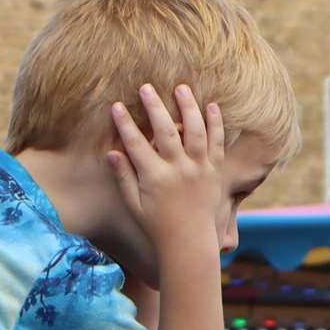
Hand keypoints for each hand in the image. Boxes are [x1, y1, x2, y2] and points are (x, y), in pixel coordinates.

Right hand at [107, 83, 223, 253]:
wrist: (189, 241)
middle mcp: (178, 169)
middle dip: (155, 107)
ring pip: (195, 130)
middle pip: (166, 130)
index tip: (117, 106)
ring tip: (181, 88)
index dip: (125, 124)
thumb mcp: (133, 204)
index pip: (136, 144)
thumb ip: (123, 177)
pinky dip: (215, 122)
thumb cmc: (155, 225)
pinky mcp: (214, 170)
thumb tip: (112, 152)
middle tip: (146, 87)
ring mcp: (199, 168)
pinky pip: (217, 142)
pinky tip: (210, 106)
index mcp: (154, 178)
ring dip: (188, 107)